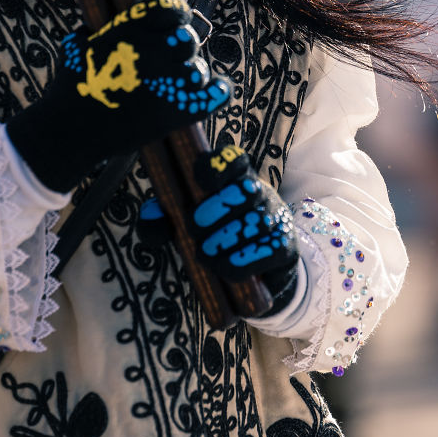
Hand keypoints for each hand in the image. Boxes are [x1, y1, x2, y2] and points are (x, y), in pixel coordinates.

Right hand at [7, 0, 229, 191]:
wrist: (69, 133)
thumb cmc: (71, 90)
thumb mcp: (76, 50)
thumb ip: (93, 34)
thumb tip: (92, 30)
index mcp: (128, 31)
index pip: (168, 7)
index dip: (176, 13)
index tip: (175, 22)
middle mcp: (151, 52)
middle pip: (188, 38)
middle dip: (183, 47)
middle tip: (173, 58)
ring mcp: (166, 83)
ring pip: (200, 68)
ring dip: (194, 74)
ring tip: (181, 82)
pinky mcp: (176, 113)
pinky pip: (214, 96)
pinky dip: (218, 92)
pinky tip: (216, 90)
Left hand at [138, 144, 300, 314]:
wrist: (249, 277)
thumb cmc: (211, 240)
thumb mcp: (181, 228)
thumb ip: (162, 221)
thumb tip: (151, 218)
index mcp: (234, 179)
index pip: (234, 159)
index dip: (219, 166)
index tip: (202, 182)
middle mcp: (260, 193)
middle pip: (246, 190)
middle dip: (217, 209)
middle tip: (194, 229)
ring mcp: (277, 219)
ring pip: (258, 222)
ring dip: (227, 240)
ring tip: (206, 256)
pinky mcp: (286, 248)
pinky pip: (272, 250)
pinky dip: (245, 261)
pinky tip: (228, 270)